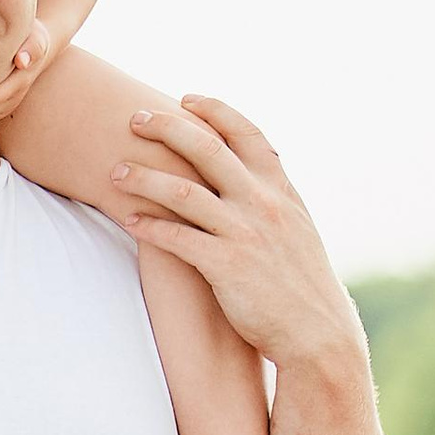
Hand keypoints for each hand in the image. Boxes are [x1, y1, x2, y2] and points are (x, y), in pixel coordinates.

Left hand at [110, 97, 365, 374]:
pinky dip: (149, 226)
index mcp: (282, 191)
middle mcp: (264, 203)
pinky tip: (128, 220)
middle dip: (167, 127)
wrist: (320, 335)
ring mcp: (245, 233)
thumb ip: (275, 203)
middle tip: (134, 118)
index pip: (247, 134)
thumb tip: (255, 182)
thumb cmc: (303, 288)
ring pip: (183, 191)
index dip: (216, 111)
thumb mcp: (298, 233)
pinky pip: (178, 238)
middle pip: (207, 148)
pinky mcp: (227, 266)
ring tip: (115, 172)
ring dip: (143, 177)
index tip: (186, 99)